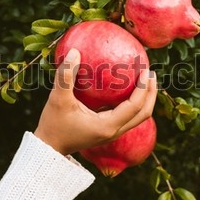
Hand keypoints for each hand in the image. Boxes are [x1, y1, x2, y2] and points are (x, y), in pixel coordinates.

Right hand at [34, 48, 157, 154]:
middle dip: (151, 93)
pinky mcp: (107, 131)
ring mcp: (112, 133)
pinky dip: (133, 103)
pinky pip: (127, 116)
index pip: (135, 106)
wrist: (48, 148)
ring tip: (144, 79)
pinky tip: (126, 88)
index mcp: (108, 125)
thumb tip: (74, 52)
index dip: (144, 88)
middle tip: (151, 73)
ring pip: (137, 117)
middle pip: (144, 114)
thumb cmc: (53, 125)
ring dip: (144, 98)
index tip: (146, 70)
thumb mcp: (58, 99)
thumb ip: (66, 75)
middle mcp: (114, 131)